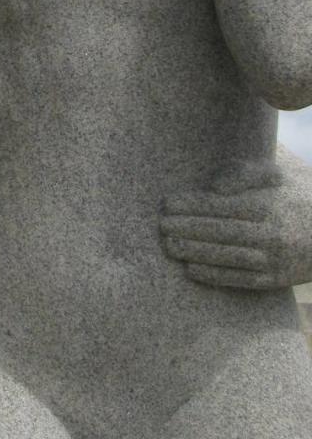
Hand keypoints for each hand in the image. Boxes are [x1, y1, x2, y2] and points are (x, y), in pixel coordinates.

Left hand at [161, 168, 311, 288]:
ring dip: (196, 252)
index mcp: (269, 206)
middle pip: (222, 232)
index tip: (167, 203)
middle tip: (160, 226)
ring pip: (229, 257)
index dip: (192, 205)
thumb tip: (214, 188)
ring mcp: (274, 260)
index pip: (223, 206)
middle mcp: (271, 234)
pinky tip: (192, 269)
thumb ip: (243, 173)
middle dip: (188, 229)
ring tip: (169, 246)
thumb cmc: (294, 196)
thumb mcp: (275, 174)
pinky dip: (215, 276)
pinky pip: (241, 280)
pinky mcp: (276, 280)